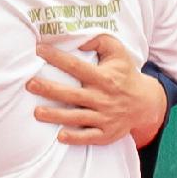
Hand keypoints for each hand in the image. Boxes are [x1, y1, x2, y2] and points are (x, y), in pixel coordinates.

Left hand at [30, 34, 168, 147]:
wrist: (146, 104)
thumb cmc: (125, 75)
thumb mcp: (118, 53)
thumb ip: (101, 41)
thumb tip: (80, 39)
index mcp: (103, 77)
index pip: (76, 66)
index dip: (57, 57)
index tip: (38, 50)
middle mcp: (102, 98)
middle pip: (71, 94)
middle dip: (49, 89)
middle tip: (30, 85)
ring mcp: (104, 117)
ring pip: (76, 117)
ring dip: (56, 115)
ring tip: (37, 112)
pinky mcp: (106, 133)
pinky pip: (89, 136)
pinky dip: (75, 137)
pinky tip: (60, 136)